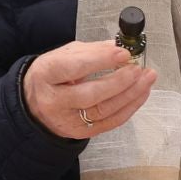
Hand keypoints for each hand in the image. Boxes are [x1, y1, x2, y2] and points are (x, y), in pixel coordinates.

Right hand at [22, 41, 156, 140]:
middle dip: (119, 81)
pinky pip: (110, 122)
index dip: (101, 60)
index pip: (74, 67)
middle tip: (137, 69)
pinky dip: (129, 107)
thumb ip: (92, 51)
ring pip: (103, 110)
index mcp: (46, 75)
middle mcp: (54, 100)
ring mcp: (67, 120)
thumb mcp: (63, 56)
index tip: (123, 53)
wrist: (34, 104)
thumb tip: (118, 47)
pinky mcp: (81, 132)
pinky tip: (140, 94)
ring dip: (130, 94)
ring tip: (146, 79)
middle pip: (90, 94)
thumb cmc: (51, 76)